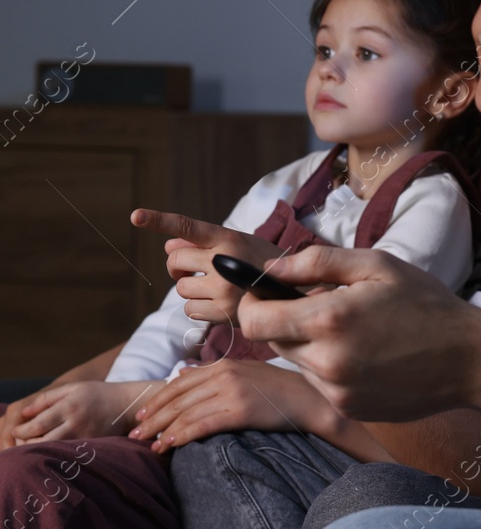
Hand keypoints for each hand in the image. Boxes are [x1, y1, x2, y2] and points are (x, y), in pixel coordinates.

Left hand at [0, 380, 155, 447]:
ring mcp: (85, 437)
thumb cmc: (98, 394)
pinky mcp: (92, 446)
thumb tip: (24, 413)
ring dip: (38, 452)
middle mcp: (76, 423)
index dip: (21, 431)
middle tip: (20, 442)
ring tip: (33, 447)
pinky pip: (67, 455)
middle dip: (25, 444)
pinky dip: (54, 455)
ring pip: (53, 452)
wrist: (129, 405)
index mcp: (69, 406)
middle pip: (41, 442)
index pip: (36, 425)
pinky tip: (50, 452)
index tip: (16, 431)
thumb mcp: (73, 388)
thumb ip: (47, 398)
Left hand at [127, 359, 330, 453]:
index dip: (158, 400)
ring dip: (162, 431)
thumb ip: (215, 373)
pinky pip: (201, 425)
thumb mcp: (247, 372)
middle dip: (153, 418)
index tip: (142, 416)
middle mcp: (225, 375)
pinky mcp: (240, 411)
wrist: (311, 401)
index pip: (179, 382)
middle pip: (178, 398)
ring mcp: (232, 392)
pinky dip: (180, 436)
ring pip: (185, 413)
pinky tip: (168, 446)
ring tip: (148, 445)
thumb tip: (183, 372)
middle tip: (135, 434)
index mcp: (224, 365)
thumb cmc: (281, 390)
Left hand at [132, 208, 287, 323]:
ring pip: (180, 288)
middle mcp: (225, 260)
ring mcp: (224, 288)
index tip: (135, 216)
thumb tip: (169, 245)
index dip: (159, 220)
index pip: (188, 227)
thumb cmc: (264, 264)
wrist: (297, 293)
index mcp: (230, 238)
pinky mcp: (224, 312)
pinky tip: (219, 304)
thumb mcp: (241, 245)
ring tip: (216, 288)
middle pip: (175, 261)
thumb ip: (205, 243)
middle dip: (178, 267)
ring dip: (191, 289)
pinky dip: (199, 308)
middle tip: (193, 270)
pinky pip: (190, 309)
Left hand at [237, 245, 480, 421]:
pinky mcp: (348, 409)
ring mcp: (336, 391)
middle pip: (273, 341)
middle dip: (287, 321)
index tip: (265, 293)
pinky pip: (321, 384)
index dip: (252, 302)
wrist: (470, 360)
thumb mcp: (378, 266)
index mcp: (329, 319)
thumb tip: (271, 268)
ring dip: (312, 345)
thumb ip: (317, 262)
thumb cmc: (428, 304)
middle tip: (325, 306)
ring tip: (356, 332)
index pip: (254, 319)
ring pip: (298, 362)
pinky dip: (333, 367)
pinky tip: (369, 356)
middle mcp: (326, 361)